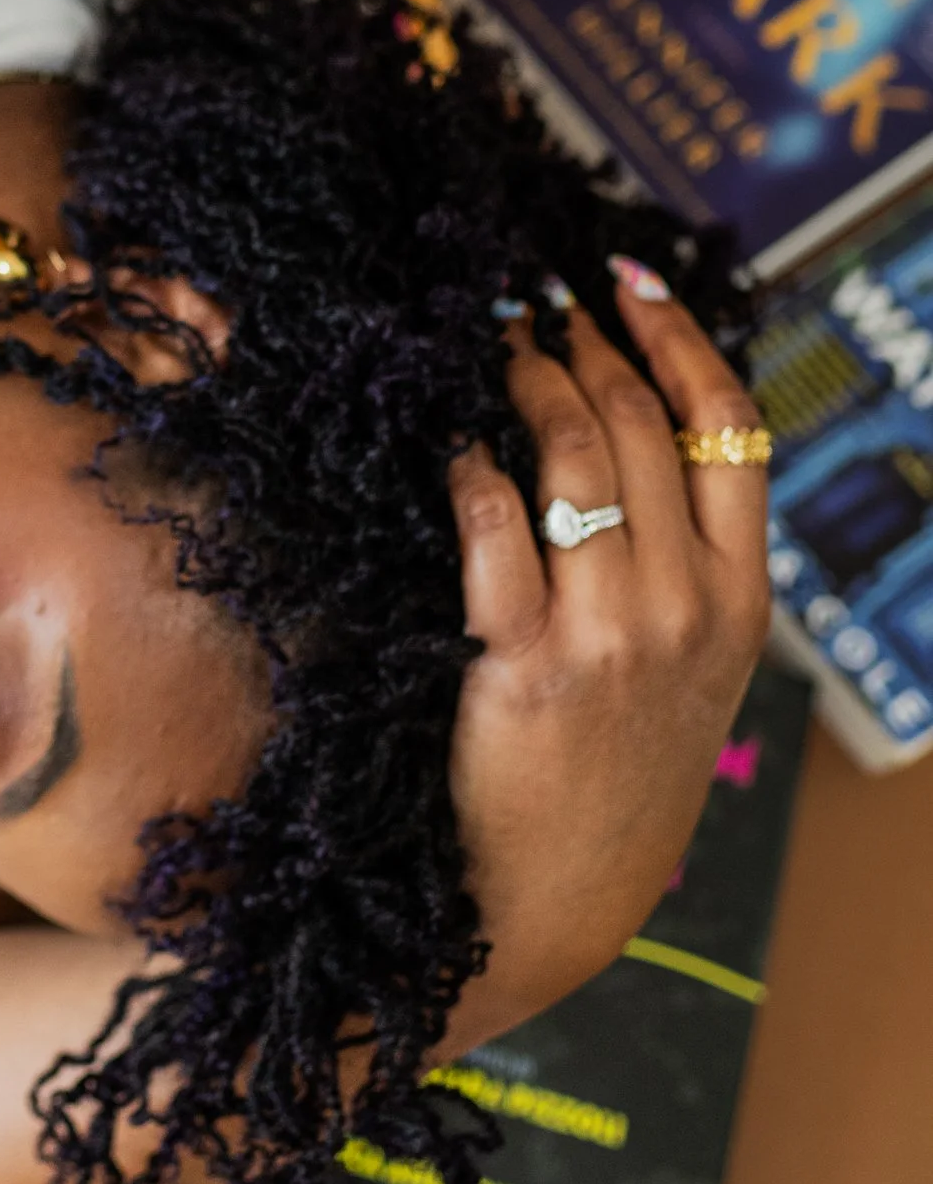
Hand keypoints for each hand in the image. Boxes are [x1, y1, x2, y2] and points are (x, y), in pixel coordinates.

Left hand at [443, 272, 771, 1037]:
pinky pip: (493, 523)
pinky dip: (465, 462)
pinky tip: (441, 434)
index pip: (733, 431)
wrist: (547, 903)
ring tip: (484, 343)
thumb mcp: (684, 677)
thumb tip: (625, 447)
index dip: (680, 337)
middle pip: (641, 425)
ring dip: (522, 379)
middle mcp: (690, 607)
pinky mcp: (526, 660)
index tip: (626, 280)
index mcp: (742, 604)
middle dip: (579, 342)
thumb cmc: (603, 779)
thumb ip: (678, 572)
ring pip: (573, 456)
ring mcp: (613, 633)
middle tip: (525, 299)